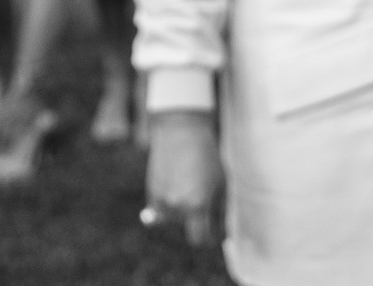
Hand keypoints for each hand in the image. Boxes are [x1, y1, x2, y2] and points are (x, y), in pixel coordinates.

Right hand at [142, 110, 220, 246]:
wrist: (181, 132)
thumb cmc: (207, 158)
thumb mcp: (221, 185)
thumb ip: (220, 214)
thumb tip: (220, 237)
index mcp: (198, 206)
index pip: (200, 240)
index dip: (208, 238)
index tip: (213, 231)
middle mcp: (177, 207)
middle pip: (188, 229)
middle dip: (197, 220)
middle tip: (203, 195)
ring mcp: (161, 201)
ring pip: (174, 221)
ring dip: (182, 213)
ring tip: (188, 185)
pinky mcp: (151, 193)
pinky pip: (160, 213)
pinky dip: (167, 207)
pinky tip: (176, 185)